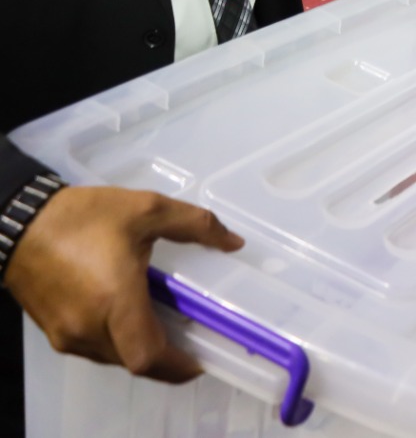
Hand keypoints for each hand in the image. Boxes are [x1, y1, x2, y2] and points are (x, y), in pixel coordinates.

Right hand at [5, 186, 243, 381]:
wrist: (18, 221)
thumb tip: (233, 243)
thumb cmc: (83, 216)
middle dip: (164, 360)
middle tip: (189, 344)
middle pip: (134, 362)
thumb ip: (195, 225)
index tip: (201, 360)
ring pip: (113, 358)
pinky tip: (130, 318)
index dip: (178, 366)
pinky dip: (117, 343)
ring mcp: (66, 334)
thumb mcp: (146, 209)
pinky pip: (93, 349)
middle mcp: (88, 328)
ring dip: (140, 351)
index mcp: (114, 302)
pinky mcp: (52, 332)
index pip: (148, 357)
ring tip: (164, 328)